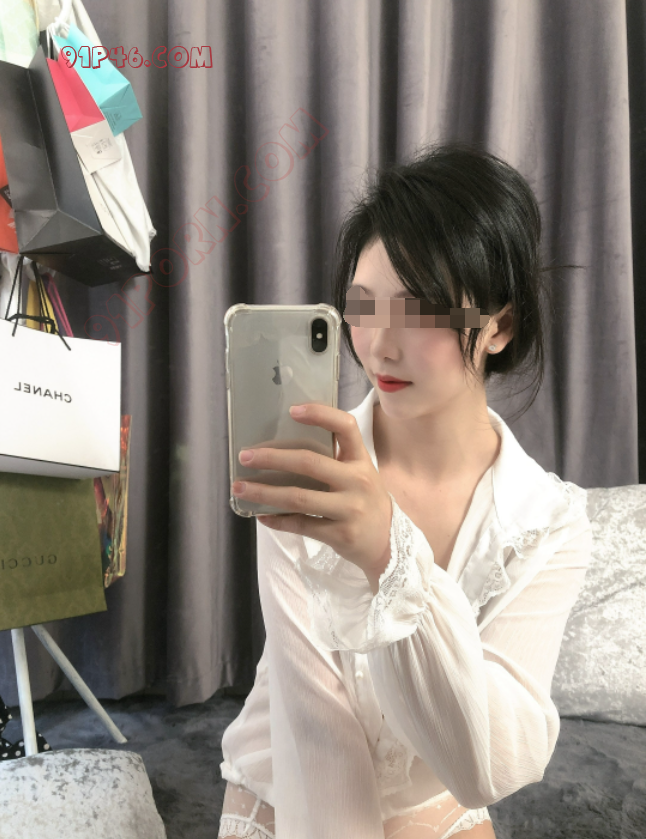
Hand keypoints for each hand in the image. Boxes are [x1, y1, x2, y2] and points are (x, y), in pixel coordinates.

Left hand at [232, 403, 392, 593]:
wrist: (387, 543)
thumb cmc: (364, 502)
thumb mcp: (359, 474)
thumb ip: (334, 459)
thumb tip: (283, 447)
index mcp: (361, 460)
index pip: (345, 427)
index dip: (319, 414)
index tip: (292, 410)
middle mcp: (357, 481)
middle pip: (309, 462)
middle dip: (272, 458)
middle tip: (245, 456)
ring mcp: (349, 509)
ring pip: (298, 497)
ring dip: (264, 493)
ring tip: (240, 488)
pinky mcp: (340, 534)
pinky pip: (301, 525)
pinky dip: (277, 520)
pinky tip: (261, 515)